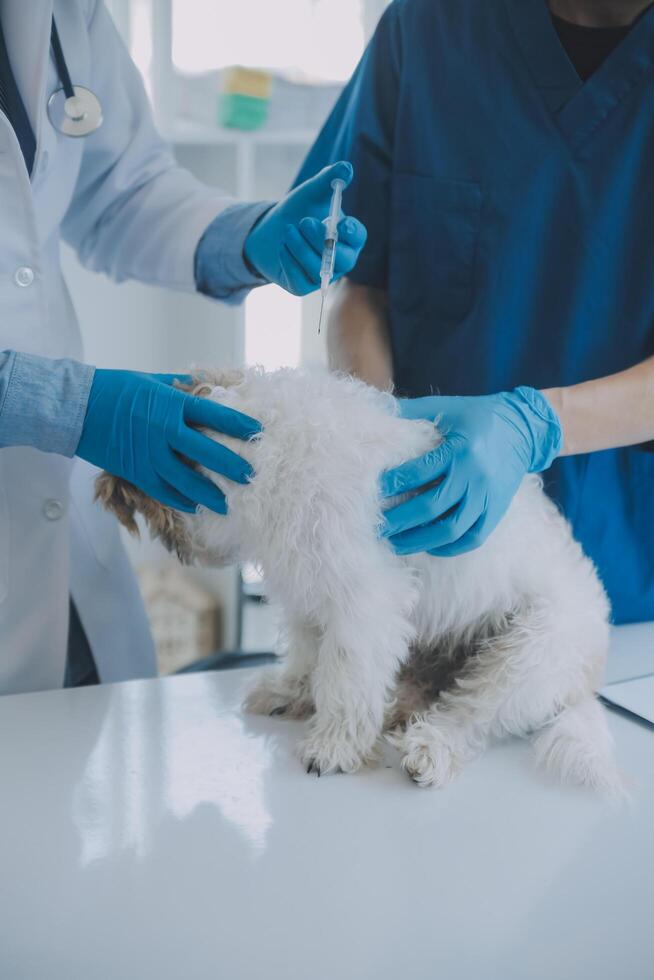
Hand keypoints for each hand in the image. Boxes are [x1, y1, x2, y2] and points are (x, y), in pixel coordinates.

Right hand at [76, 370, 260, 513]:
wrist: (79, 407)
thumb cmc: (118, 388)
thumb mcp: (153, 380)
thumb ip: (182, 387)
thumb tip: (210, 386)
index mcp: (171, 404)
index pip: (214, 415)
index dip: (238, 425)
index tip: (258, 432)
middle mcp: (163, 430)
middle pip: (206, 452)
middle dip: (231, 465)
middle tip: (250, 475)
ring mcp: (149, 454)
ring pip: (185, 480)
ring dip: (208, 493)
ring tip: (227, 502)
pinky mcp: (136, 471)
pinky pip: (163, 490)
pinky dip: (181, 500)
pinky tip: (195, 506)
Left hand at [244, 161, 366, 294]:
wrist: (270, 232)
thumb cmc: (298, 211)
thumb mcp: (311, 193)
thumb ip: (329, 179)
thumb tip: (346, 168)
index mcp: (349, 237)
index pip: (358, 237)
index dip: (352, 233)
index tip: (342, 223)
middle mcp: (340, 260)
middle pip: (341, 258)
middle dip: (321, 240)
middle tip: (304, 221)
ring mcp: (323, 275)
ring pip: (318, 268)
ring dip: (300, 247)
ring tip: (288, 230)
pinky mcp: (303, 286)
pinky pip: (299, 277)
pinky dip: (288, 259)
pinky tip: (283, 247)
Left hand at [380, 387, 561, 556]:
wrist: (525, 428)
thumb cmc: (479, 415)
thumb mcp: (447, 407)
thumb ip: (413, 411)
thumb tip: (380, 412)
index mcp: (461, 449)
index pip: (420, 472)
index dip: (394, 483)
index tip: (373, 491)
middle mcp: (475, 477)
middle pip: (431, 507)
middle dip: (399, 520)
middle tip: (376, 526)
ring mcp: (487, 497)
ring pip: (451, 529)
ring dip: (419, 540)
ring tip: (395, 543)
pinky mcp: (496, 511)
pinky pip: (472, 538)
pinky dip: (448, 547)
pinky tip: (427, 546)